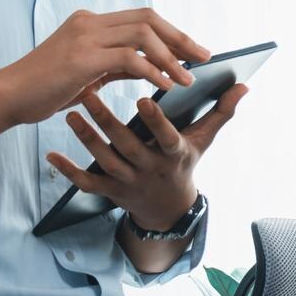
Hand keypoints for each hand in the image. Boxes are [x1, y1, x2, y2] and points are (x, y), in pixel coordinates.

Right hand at [0, 7, 208, 125]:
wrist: (9, 96)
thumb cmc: (46, 88)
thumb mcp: (88, 72)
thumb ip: (117, 65)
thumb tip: (150, 66)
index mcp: (90, 22)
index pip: (142, 18)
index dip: (172, 32)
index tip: (194, 50)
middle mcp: (89, 22)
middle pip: (149, 19)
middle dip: (181, 38)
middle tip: (204, 58)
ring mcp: (85, 36)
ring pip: (143, 34)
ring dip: (171, 57)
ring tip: (187, 79)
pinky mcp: (82, 57)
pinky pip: (130, 58)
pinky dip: (153, 71)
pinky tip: (166, 86)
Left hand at [49, 85, 247, 230]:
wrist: (168, 209)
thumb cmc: (185, 163)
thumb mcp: (204, 140)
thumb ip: (221, 112)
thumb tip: (244, 87)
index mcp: (174, 155)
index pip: (165, 137)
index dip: (155, 121)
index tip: (142, 98)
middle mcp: (150, 170)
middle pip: (126, 146)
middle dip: (107, 122)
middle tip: (88, 94)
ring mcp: (129, 183)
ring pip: (104, 162)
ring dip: (86, 140)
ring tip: (71, 114)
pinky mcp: (110, 192)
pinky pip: (87, 184)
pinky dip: (68, 172)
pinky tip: (51, 155)